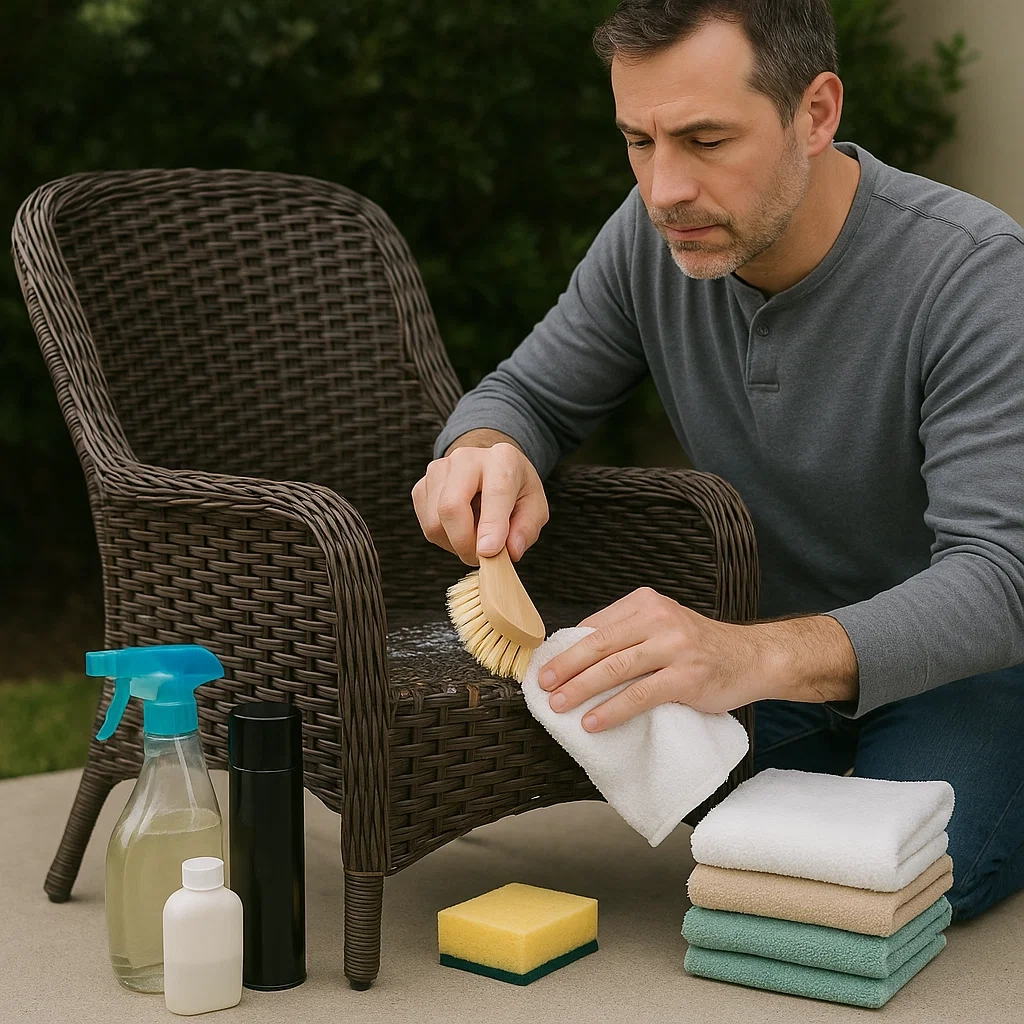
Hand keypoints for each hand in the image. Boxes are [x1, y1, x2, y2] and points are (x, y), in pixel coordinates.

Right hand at [410, 439, 548, 564]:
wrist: (489, 469)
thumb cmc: (515, 489)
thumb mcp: (535, 506)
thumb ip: (526, 529)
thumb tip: (510, 551)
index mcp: (502, 459)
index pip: (495, 492)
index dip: (491, 526)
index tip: (489, 552)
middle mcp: (466, 458)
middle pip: (451, 506)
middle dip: (465, 543)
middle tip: (482, 556)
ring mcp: (437, 470)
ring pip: (435, 522)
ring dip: (455, 544)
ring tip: (475, 538)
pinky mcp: (421, 487)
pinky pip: (426, 525)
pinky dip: (444, 538)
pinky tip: (460, 529)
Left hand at [537, 587, 858, 731]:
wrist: (753, 657)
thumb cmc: (700, 647)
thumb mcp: (662, 626)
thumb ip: (627, 634)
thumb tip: (576, 657)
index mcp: (646, 603)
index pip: (596, 624)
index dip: (567, 648)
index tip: (545, 666)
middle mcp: (658, 618)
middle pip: (599, 644)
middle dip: (566, 667)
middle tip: (542, 685)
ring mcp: (674, 646)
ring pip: (615, 668)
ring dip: (581, 689)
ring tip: (559, 706)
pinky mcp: (687, 677)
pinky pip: (640, 695)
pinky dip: (612, 710)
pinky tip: (593, 721)